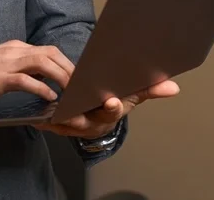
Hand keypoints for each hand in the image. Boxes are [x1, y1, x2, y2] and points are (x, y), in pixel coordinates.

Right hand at [0, 40, 73, 104]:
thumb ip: (19, 68)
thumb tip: (41, 79)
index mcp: (15, 48)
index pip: (48, 50)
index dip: (66, 63)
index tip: (76, 77)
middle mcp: (15, 51)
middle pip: (51, 53)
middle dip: (69, 68)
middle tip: (81, 85)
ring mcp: (7, 63)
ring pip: (43, 63)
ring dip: (61, 77)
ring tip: (72, 92)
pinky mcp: (0, 78)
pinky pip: (27, 80)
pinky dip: (42, 88)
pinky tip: (50, 98)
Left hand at [35, 78, 179, 138]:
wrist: (98, 115)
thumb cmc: (114, 101)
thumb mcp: (132, 95)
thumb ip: (150, 90)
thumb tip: (174, 87)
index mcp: (111, 113)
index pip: (113, 110)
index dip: (112, 107)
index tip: (110, 101)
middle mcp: (95, 122)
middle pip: (86, 120)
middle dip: (78, 116)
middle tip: (70, 110)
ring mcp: (78, 126)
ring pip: (66, 125)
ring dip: (58, 119)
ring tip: (50, 112)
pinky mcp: (63, 126)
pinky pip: (54, 126)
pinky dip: (47, 122)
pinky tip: (39, 117)